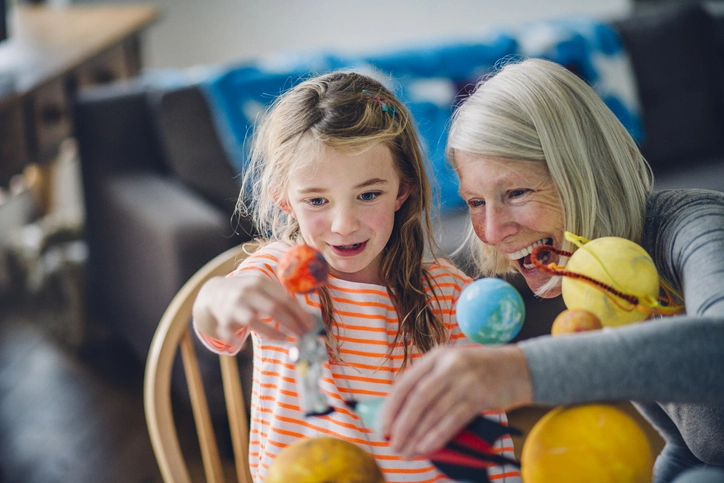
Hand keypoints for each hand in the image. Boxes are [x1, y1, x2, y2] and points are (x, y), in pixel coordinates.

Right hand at [192, 275, 315, 342]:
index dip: (300, 314)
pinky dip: (237, 341)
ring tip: (285, 340)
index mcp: (260, 283)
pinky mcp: (223, 321)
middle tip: (303, 335)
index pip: (284, 298)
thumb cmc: (247, 292)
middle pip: (273, 309)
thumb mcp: (262, 287)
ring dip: (272, 333)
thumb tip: (305, 317)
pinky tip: (246, 346)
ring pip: (254, 322)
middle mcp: (246, 293)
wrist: (214, 292)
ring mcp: (234, 307)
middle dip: (291, 324)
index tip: (311, 326)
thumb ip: (279, 297)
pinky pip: (231, 335)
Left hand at [379, 344, 533, 457]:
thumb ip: (431, 384)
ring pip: (433, 411)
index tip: (382, 427)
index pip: (405, 383)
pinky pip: (453, 420)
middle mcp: (448, 365)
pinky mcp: (480, 395)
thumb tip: (402, 416)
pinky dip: (437, 435)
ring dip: (417, 435)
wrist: (520, 368)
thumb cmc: (481, 373)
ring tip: (407, 451)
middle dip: (402, 425)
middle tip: (392, 444)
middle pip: (417, 399)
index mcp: (436, 356)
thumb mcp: (453, 368)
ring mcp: (465, 379)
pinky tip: (427, 448)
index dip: (391, 408)